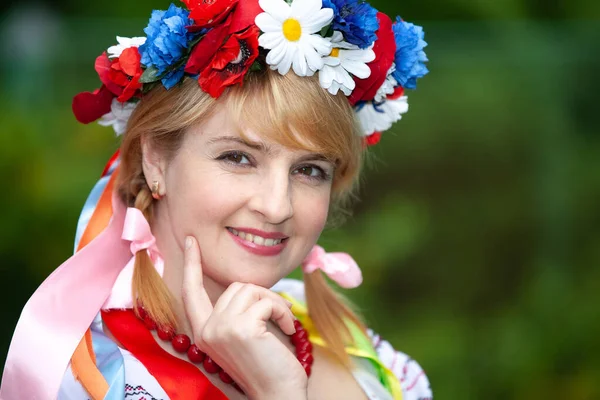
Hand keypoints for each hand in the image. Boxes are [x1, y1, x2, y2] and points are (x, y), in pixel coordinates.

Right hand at [182, 236, 308, 399]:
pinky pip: (266, 301)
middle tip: (280, 315)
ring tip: (284, 322)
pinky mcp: (240, 328)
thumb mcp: (242, 336)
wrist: (278, 394)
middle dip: (263, 296)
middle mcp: (206, 330)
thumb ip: (235, 313)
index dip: (191, 265)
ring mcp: (221, 329)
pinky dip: (282, 311)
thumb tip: (245, 287)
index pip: (191, 292)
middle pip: (234, 287)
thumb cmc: (267, 365)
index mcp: (203, 332)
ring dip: (274, 302)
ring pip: (250, 289)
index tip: (191, 241)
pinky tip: (288, 329)